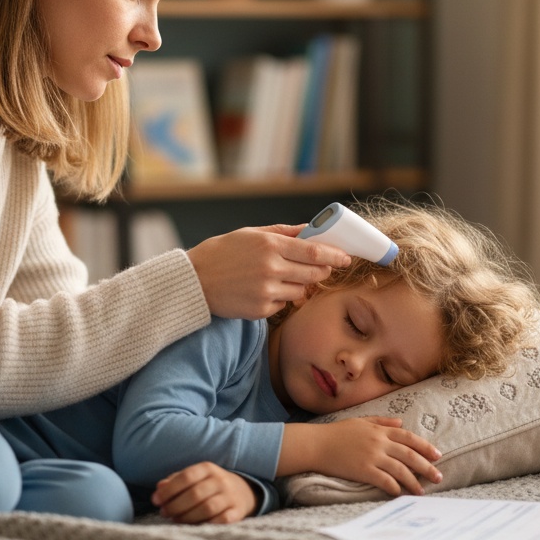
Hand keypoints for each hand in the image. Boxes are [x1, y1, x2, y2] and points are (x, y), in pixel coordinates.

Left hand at [151, 461, 257, 523]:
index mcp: (207, 468)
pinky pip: (221, 520)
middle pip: (195, 494)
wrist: (242, 492)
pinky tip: (195, 526)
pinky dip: (206, 524)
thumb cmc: (208, 485)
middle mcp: (220, 480)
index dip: (169, 490)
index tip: (155, 500)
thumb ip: (175, 481)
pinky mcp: (237, 512)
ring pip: (207, 508)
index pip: (186, 477)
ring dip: (187, 516)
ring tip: (176, 519)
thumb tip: (159, 488)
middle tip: (164, 512)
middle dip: (175, 505)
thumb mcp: (194, 477)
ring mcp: (230, 496)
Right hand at [187, 224, 350, 318]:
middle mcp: (271, 268)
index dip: (334, 255)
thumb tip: (311, 228)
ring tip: (282, 277)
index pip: (314, 251)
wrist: (193, 282)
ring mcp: (266, 291)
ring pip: (301, 291)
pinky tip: (265, 290)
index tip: (345, 257)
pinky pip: (284, 304)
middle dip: (322, 271)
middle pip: (313, 273)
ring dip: (300, 285)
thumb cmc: (221, 253)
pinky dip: (281, 298)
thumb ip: (284, 232)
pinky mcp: (260, 310)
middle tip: (322, 268)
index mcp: (269, 245)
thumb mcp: (251, 234)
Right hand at [279, 417, 442, 496]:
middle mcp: (379, 442)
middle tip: (439, 477)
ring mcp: (371, 456)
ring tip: (422, 492)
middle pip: (409, 455)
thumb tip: (401, 422)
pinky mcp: (362, 470)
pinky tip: (400, 493)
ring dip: (413, 482)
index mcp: (380, 430)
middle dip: (426, 467)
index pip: (409, 438)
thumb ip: (382, 421)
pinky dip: (394, 487)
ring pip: (400, 470)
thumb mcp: (361, 421)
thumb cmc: (337, 433)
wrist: (316, 444)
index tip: (437, 456)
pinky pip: (384, 480)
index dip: (425, 447)